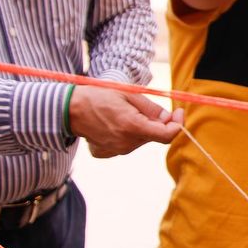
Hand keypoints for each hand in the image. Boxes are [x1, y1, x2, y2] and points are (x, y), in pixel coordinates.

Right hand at [68, 85, 182, 157]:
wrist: (69, 109)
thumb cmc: (99, 96)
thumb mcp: (129, 95)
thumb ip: (152, 109)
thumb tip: (169, 118)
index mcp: (133, 127)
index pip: (167, 135)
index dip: (177, 124)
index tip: (179, 112)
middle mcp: (126, 143)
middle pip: (153, 136)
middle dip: (157, 123)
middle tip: (147, 108)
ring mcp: (116, 150)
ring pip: (140, 140)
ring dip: (140, 128)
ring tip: (123, 113)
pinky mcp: (106, 153)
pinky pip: (125, 144)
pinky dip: (125, 134)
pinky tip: (113, 123)